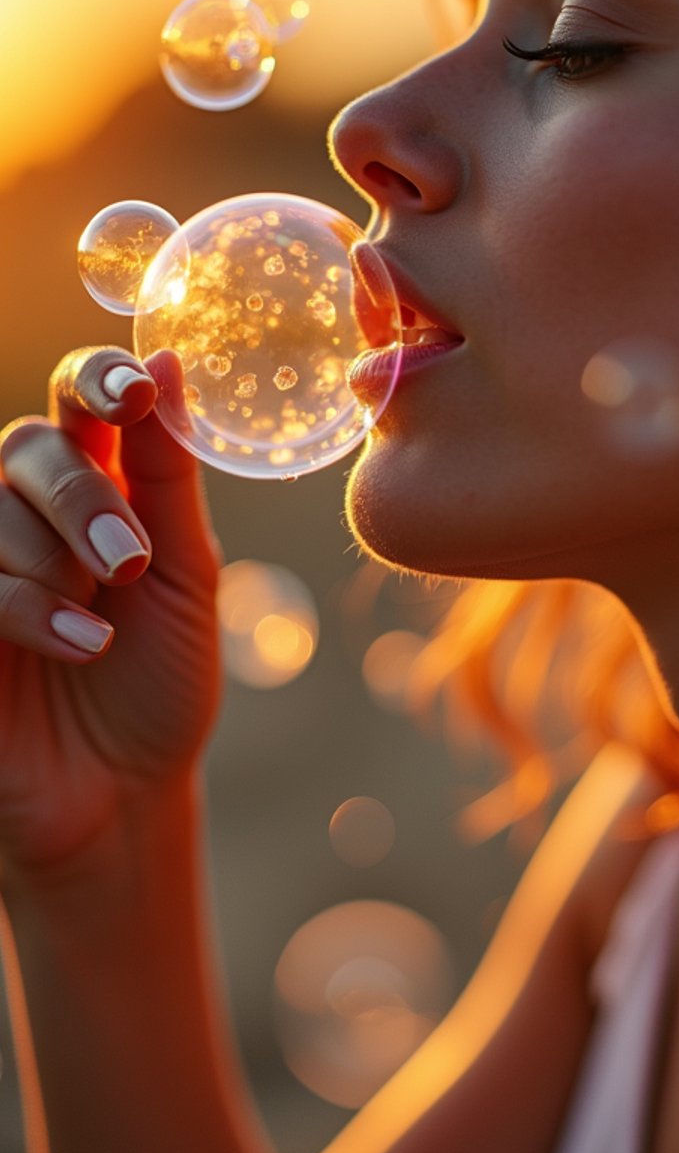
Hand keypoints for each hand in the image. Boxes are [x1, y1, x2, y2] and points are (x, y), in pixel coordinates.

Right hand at [0, 347, 223, 873]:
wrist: (123, 793)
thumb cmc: (162, 680)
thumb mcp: (187, 576)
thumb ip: (169, 476)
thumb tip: (174, 359)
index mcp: (99, 484)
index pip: (81, 395)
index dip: (99, 376)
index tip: (132, 394)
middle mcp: (28, 511)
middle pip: (25, 444)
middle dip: (82, 499)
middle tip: (129, 564)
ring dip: (50, 567)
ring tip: (99, 634)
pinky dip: (17, 607)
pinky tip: (74, 644)